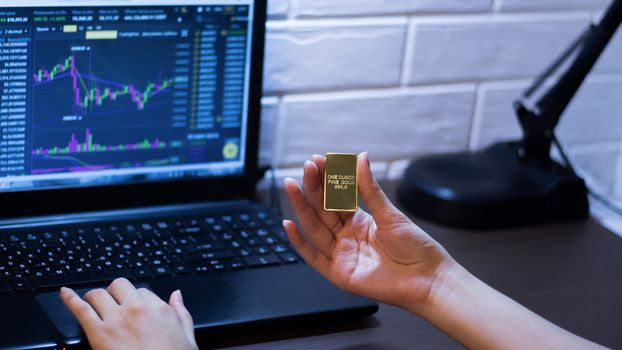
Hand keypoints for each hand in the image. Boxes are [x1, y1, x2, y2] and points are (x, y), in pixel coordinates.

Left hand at [60, 278, 197, 349]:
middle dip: (115, 292)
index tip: (132, 307)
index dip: (135, 299)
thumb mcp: (189, 339)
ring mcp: (117, 319)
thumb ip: (182, 313)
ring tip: (90, 302)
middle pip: (120, 285)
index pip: (142, 291)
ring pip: (99, 293)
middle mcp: (138, 309)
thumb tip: (177, 296)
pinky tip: (65, 293)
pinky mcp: (98, 333)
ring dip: (94, 297)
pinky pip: (80, 309)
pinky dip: (70, 298)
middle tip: (111, 302)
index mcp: (160, 310)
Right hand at [283, 152, 454, 313]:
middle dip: (312, 188)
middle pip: (323, 210)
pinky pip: (313, 257)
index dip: (327, 179)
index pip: (336, 197)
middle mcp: (347, 236)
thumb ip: (370, 189)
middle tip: (305, 168)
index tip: (318, 160)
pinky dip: (299, 242)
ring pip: (315, 228)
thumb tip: (361, 158)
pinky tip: (288, 224)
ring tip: (292, 185)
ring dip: (302, 207)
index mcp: (359, 221)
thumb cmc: (416, 247)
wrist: (429, 279)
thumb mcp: (391, 214)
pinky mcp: (338, 273)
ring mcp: (341, 254)